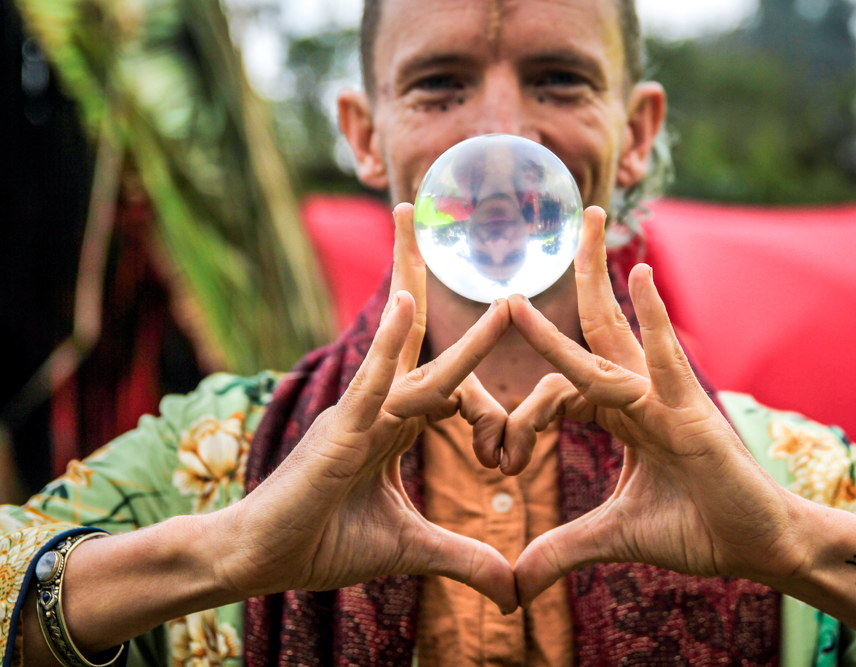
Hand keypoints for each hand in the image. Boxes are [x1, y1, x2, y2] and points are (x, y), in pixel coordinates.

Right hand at [213, 204, 517, 612]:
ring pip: (400, 347)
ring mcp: (358, 414)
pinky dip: (390, 347)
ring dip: (410, 283)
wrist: (260, 561)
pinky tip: (408, 306)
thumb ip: (462, 556)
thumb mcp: (410, 548)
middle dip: (419, 272)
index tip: (524, 343)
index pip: (448, 376)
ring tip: (415, 224)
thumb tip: (512, 590)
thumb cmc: (324, 542)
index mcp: (397, 422)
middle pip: (412, 332)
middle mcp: (379, 405)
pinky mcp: (340, 434)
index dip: (483, 356)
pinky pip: (372, 384)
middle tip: (425, 211)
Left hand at [507, 206, 811, 606]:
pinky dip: (651, 320)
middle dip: (578, 272)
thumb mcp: (616, 536)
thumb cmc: (699, 529)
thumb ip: (564, 547)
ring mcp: (665, 398)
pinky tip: (638, 275)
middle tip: (572, 218)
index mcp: (620, 414)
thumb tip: (514, 583)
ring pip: (616, 334)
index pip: (561, 385)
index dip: (521, 410)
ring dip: (596, 277)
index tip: (494, 449)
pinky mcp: (691, 414)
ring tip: (588, 221)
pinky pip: (662, 362)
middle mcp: (639, 394)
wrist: (761, 548)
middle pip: (596, 325)